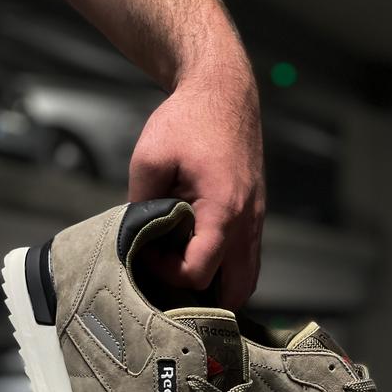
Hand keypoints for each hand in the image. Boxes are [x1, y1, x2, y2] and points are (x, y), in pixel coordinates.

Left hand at [128, 75, 264, 309]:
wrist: (224, 92)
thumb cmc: (189, 119)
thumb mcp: (149, 158)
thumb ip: (140, 204)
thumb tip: (135, 237)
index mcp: (223, 212)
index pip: (199, 273)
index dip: (168, 273)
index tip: (149, 253)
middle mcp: (247, 224)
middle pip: (236, 293)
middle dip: (204, 298)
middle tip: (173, 279)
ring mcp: (256, 222)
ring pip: (247, 280)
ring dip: (219, 287)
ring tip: (186, 273)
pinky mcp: (255, 216)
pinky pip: (247, 260)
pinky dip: (228, 270)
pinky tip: (200, 256)